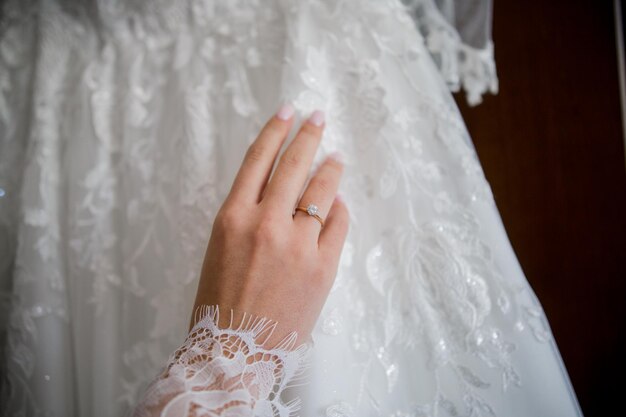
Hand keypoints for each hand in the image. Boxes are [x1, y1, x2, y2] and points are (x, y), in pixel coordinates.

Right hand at [190, 105, 348, 347]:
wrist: (236, 352)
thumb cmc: (220, 305)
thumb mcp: (220, 250)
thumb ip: (247, 218)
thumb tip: (284, 193)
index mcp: (231, 218)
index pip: (258, 160)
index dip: (275, 131)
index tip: (288, 111)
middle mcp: (265, 223)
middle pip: (293, 165)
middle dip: (308, 135)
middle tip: (318, 117)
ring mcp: (297, 244)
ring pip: (320, 190)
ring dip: (330, 168)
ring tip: (336, 156)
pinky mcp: (323, 266)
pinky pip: (337, 224)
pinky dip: (339, 209)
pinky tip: (338, 202)